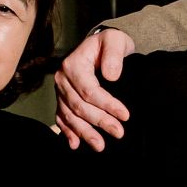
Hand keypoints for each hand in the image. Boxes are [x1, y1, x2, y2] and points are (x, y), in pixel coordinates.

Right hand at [54, 27, 135, 149]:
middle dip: (99, 121)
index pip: (89, 90)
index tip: (125, 115)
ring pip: (70, 115)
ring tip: (100, 146)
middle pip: (80, 106)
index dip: (107, 105)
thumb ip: (114, 55)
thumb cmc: (110, 43)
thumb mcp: (115, 40)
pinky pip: (62, 117)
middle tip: (119, 132)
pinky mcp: (62, 99)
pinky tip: (76, 144)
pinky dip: (68, 132)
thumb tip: (111, 76)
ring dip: (85, 132)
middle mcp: (63, 79)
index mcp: (74, 65)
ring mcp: (61, 90)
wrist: (100, 45)